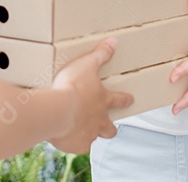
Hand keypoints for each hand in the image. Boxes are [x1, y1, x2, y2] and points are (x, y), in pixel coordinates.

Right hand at [47, 38, 133, 153]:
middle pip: (110, 129)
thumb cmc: (71, 86)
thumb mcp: (86, 64)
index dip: (125, 99)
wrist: (57, 110)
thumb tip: (114, 42)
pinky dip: (71, 141)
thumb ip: (100, 54)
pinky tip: (62, 135)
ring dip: (87, 133)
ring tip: (75, 129)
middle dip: (110, 128)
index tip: (130, 99)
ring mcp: (88, 134)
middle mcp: (99, 121)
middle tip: (108, 126)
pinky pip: (76, 145)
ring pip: (92, 137)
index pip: (119, 100)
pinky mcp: (75, 145)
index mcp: (102, 101)